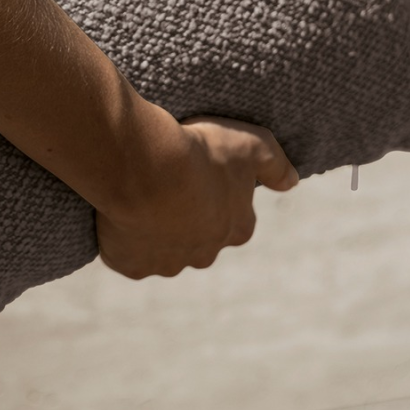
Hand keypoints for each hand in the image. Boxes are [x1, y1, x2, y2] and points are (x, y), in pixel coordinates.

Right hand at [96, 110, 298, 280]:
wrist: (146, 167)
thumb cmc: (200, 154)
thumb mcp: (250, 145)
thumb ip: (275, 163)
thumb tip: (292, 182)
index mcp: (237, 229)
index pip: (233, 219)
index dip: (214, 196)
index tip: (196, 174)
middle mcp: (205, 254)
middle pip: (196, 239)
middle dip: (183, 219)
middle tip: (164, 182)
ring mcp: (166, 263)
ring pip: (160, 249)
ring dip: (151, 229)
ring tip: (137, 192)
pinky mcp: (131, 265)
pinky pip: (126, 255)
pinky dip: (120, 239)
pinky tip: (117, 211)